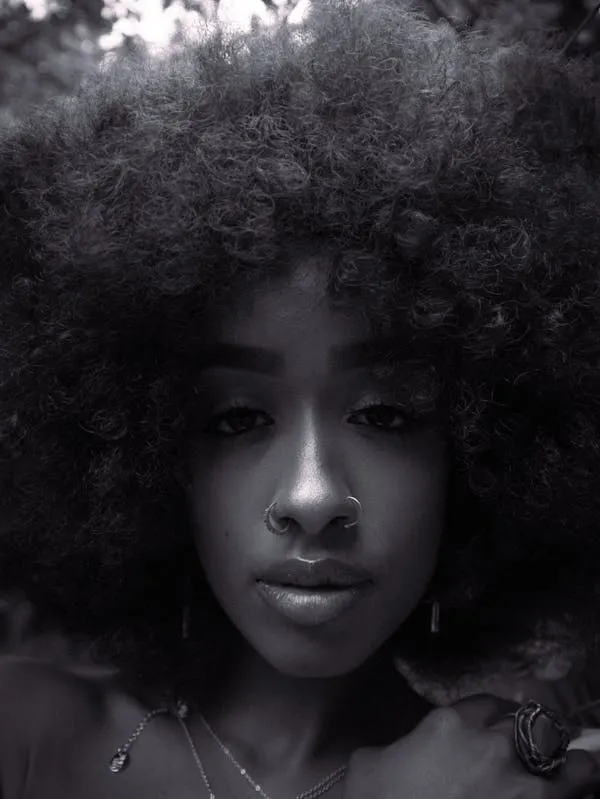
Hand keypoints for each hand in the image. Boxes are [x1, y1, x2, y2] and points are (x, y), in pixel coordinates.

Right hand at [342, 695, 599, 798]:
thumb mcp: (369, 763)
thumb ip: (400, 745)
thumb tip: (407, 750)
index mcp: (449, 725)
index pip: (488, 702)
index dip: (497, 712)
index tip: (500, 722)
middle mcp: (492, 746)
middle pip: (533, 723)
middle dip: (536, 732)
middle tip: (536, 743)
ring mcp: (522, 787)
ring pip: (569, 761)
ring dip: (572, 763)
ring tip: (576, 766)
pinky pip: (574, 797)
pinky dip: (577, 790)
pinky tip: (578, 788)